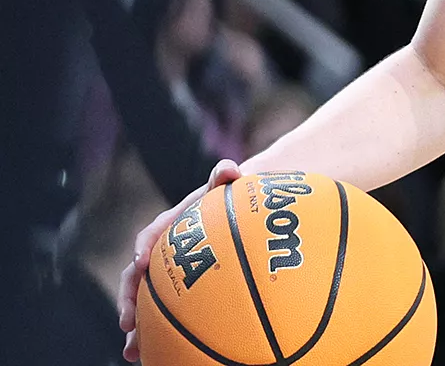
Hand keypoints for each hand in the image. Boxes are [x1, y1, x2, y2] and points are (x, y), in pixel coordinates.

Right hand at [119, 159, 242, 360]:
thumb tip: (226, 168)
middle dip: (129, 299)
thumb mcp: (231, 186)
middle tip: (128, 321)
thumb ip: (225, 176)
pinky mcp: (181, 290)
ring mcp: (171, 272)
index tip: (140, 261)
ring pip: (147, 300)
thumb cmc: (235, 198)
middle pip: (138, 275)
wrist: (244, 208)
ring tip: (132, 351)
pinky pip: (166, 313)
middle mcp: (166, 250)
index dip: (145, 246)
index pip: (153, 233)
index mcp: (174, 224)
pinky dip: (158, 334)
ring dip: (138, 325)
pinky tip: (153, 356)